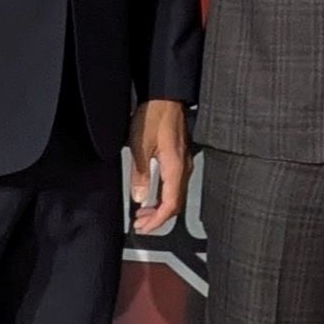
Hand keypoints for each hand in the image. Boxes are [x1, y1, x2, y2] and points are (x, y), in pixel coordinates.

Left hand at [129, 99, 189, 230]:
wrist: (165, 96)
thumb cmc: (154, 116)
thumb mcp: (139, 146)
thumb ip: (140, 174)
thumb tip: (140, 198)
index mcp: (175, 168)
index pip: (171, 205)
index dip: (157, 220)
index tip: (143, 227)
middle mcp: (184, 168)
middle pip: (175, 204)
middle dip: (158, 217)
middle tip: (140, 223)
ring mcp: (184, 163)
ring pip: (175, 195)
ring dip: (160, 207)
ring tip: (142, 212)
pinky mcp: (180, 158)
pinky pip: (174, 184)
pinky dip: (163, 195)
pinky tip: (151, 194)